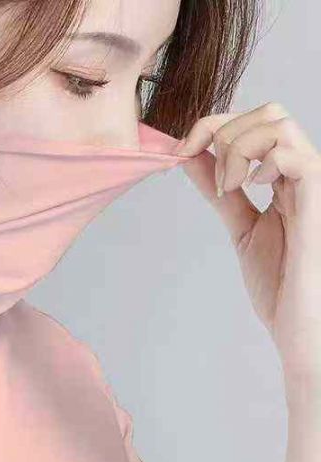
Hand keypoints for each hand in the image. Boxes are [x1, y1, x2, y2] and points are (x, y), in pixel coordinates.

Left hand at [175, 102, 320, 403]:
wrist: (299, 324)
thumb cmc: (280, 282)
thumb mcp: (241, 227)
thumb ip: (220, 192)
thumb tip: (189, 158)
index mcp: (285, 178)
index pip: (255, 121)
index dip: (212, 126)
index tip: (179, 152)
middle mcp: (302, 175)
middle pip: (270, 111)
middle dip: (221, 130)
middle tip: (199, 171)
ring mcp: (312, 187)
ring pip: (280, 125)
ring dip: (237, 149)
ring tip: (227, 187)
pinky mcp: (315, 205)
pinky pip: (297, 158)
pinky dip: (262, 162)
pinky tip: (250, 188)